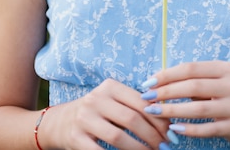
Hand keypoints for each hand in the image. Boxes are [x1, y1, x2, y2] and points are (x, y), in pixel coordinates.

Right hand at [53, 78, 170, 149]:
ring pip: (118, 137)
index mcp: (110, 86)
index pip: (140, 101)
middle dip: (152, 135)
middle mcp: (96, 99)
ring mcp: (85, 119)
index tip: (169, 132)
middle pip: (131, 119)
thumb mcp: (113, 102)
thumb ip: (134, 106)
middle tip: (164, 147)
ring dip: (139, 149)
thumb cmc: (97, 112)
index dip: (158, 118)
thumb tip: (166, 122)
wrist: (60, 122)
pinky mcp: (76, 138)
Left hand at [140, 61, 229, 143]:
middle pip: (193, 86)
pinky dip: (189, 129)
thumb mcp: (212, 81)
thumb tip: (156, 81)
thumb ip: (191, 79)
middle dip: (167, 92)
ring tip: (154, 112)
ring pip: (198, 109)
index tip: (149, 82)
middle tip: (148, 98)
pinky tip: (174, 128)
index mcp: (224, 68)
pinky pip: (207, 129)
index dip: (168, 74)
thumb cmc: (222, 95)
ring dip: (173, 110)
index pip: (191, 68)